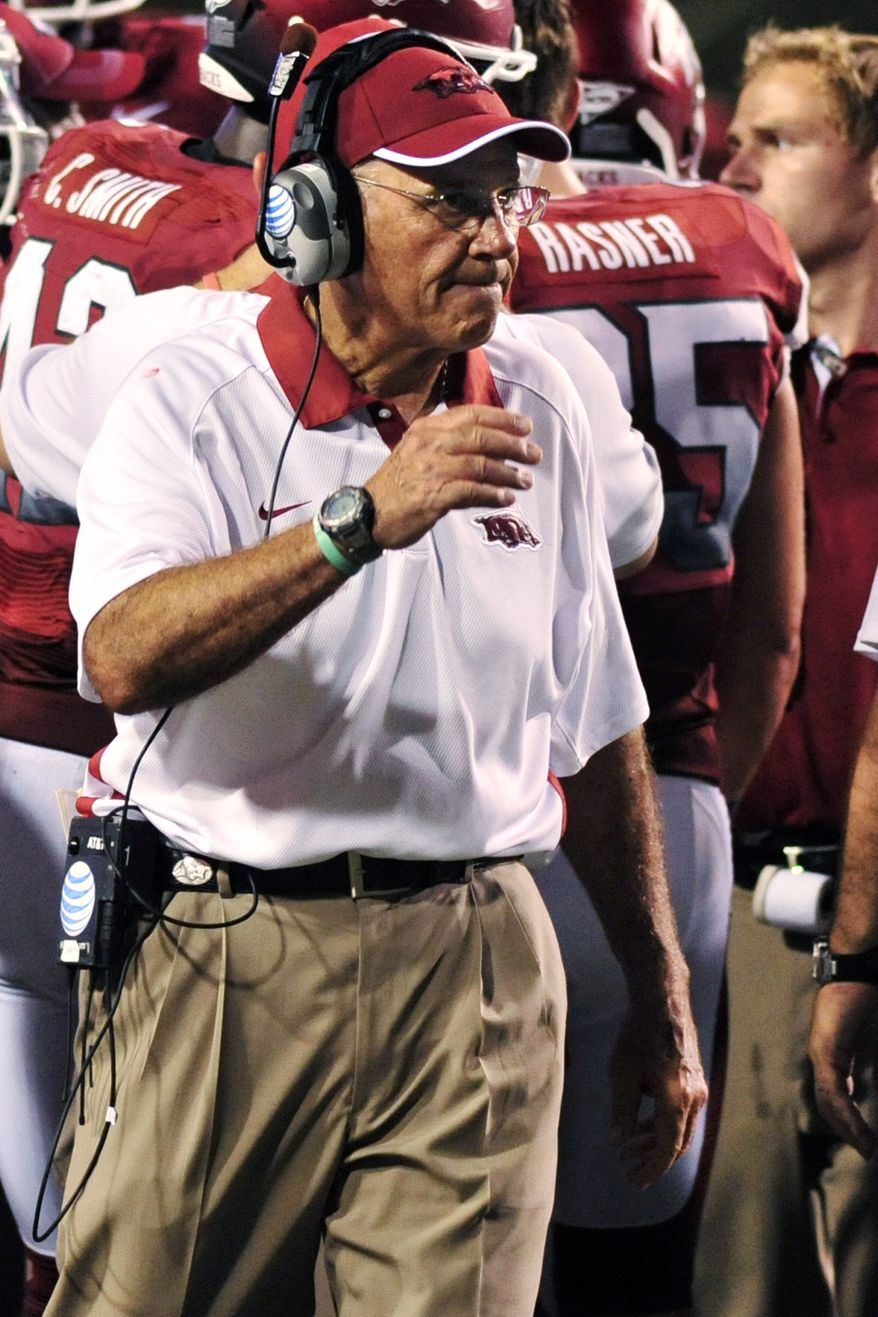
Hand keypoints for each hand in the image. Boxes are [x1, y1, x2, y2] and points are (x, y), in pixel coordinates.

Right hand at [366, 405, 540, 549]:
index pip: (471, 414)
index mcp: (427, 428)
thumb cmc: (397, 485)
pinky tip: (507, 498)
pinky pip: (472, 492)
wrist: (367, 514)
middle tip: (533, 454)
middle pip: (481, 437)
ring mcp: (430, 469)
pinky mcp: (432, 496)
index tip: (525, 426)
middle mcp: (429, 444)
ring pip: (481, 465)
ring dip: (508, 473)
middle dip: (513, 446)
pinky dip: (493, 495)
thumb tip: (491, 442)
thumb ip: (448, 441)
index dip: (503, 419)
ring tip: (525, 481)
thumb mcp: (417, 450)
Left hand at [608, 984, 707, 1187]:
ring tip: (628, 1148)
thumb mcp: (622, 1073)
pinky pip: (683, 1112)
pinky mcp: (695, 1079)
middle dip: (652, 1159)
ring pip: (681, 1128)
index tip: (635, 1181)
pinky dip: (664, 1123)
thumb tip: (620, 1141)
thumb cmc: (638, 1034)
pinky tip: (642, 1125)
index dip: (652, 1168)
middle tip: (628, 1169)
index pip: (668, 1148)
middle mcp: (695, 1098)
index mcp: (677, 1099)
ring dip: (656, 1141)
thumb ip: (622, 1111)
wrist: (662, 1000)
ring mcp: (698, 1088)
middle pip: (677, 1142)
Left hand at [809, 982, 877, 1157]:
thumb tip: (870, 1088)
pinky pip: (833, 1087)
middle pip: (828, 1103)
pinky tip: (857, 1126)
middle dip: (847, 1130)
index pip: (834, 1096)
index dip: (848, 1120)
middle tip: (866, 1150)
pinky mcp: (826, 1048)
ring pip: (830, 1100)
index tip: (865, 1140)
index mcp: (833, 1055)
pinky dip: (846, 1110)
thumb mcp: (871, 1043)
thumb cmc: (868, 1000)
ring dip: (848, 1126)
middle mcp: (822, 1055)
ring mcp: (822, 1052)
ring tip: (866, 1146)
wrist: (860, 970)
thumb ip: (869, 1067)